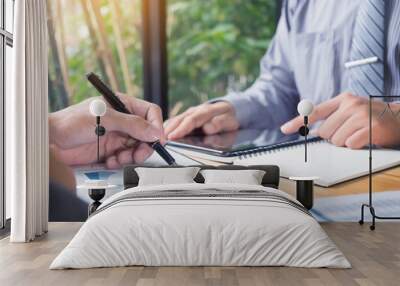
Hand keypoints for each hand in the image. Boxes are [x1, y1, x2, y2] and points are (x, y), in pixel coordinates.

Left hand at [49, 94, 163, 167]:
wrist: (52, 141)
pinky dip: (121, 162)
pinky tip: (109, 161)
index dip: (156, 126)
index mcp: (122, 105)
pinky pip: (126, 159)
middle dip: (144, 146)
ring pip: (137, 148)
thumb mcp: (105, 120)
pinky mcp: (111, 151)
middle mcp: (122, 121)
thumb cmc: (71, 122)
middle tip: (137, 154)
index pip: (149, 112)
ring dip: (131, 156)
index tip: (157, 140)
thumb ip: (132, 124)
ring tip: (118, 158)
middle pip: (146, 134)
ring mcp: (117, 136)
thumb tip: (154, 131)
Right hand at [165, 102, 239, 139]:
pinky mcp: (187, 117)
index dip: (182, 128)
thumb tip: (208, 127)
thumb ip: (220, 123)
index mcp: (207, 111)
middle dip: (170, 129)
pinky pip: (176, 121)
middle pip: (181, 119)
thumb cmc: (229, 118)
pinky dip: (168, 127)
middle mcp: (196, 110)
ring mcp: (191, 113)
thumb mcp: (230, 121)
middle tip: (160, 139)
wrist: (229, 110)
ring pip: (176, 119)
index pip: (192, 120)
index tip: (173, 136)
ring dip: (167, 128)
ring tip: (158, 137)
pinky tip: (162, 133)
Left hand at [281, 93, 399, 148]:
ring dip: (345, 143)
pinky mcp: (371, 128)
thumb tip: (310, 129)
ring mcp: (361, 115)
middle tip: (348, 132)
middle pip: (324, 131)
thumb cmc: (372, 117)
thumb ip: (332, 116)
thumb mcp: (351, 110)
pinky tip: (364, 139)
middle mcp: (351, 105)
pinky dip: (356, 146)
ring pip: (336, 140)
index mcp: (343, 99)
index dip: (298, 121)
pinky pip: (350, 144)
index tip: (285, 129)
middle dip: (333, 137)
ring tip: (358, 135)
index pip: (314, 111)